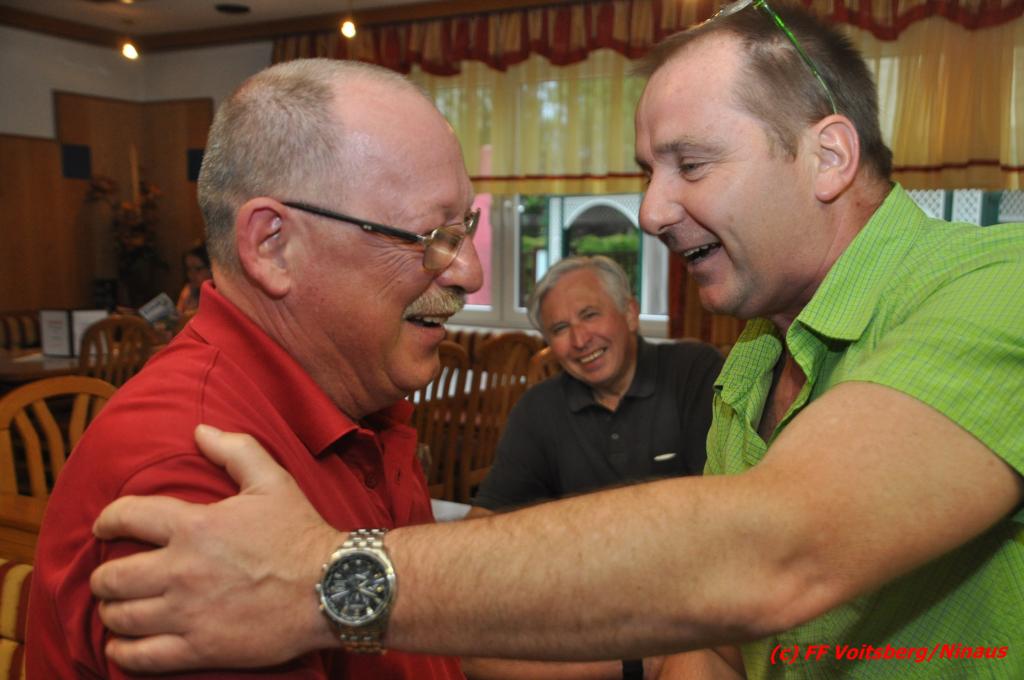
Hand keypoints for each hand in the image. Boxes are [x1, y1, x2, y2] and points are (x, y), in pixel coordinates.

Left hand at [90, 425, 342, 671]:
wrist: (333, 587)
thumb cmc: (301, 533)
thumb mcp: (273, 481)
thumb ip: (235, 450)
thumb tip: (200, 431)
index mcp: (194, 526)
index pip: (127, 517)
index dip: (108, 520)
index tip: (105, 527)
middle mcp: (182, 569)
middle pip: (112, 576)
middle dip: (105, 575)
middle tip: (112, 575)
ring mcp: (188, 612)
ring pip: (121, 616)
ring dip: (112, 611)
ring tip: (119, 607)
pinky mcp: (199, 648)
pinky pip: (141, 656)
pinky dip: (123, 651)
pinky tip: (123, 644)